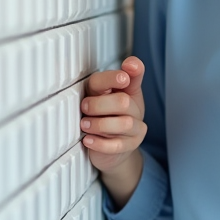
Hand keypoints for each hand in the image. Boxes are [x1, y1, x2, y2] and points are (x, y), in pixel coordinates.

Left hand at [81, 55, 146, 174]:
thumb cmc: (104, 116)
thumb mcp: (102, 95)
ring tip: (84, 124)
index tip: (122, 78)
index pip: (135, 75)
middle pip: (123, 102)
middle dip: (99, 104)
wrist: (112, 149)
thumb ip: (102, 82)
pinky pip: (116, 145)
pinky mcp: (130, 145)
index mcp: (129, 89)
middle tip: (84, 107)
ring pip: (123, 124)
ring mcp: (135, 128)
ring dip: (99, 124)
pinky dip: (99, 142)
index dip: (134, 71)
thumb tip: (103, 74)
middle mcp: (135, 107)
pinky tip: (88, 139)